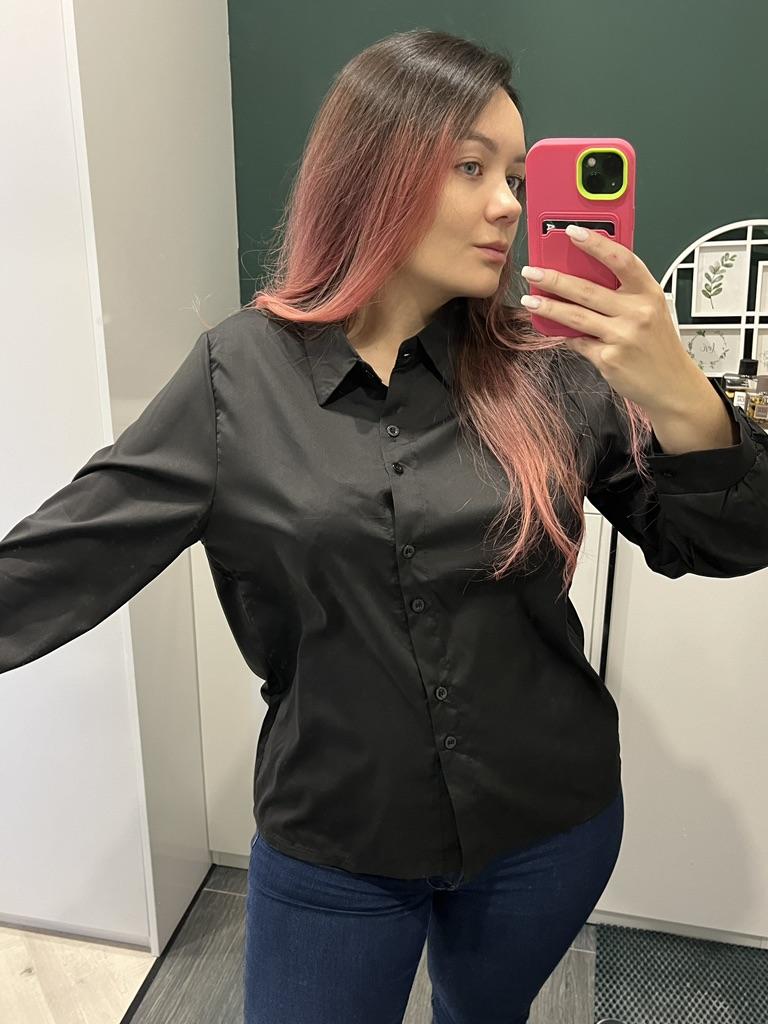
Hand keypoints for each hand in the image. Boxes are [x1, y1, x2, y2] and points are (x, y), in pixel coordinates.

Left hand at [520, 227, 702, 416]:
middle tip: (532, 271)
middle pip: (587, 290)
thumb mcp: (652, 310)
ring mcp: (622, 337)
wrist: (672, 384)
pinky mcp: (608, 359)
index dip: (596, 244)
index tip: (572, 232)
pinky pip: (578, 342)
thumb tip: (583, 277)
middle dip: (554, 279)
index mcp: (648, 293)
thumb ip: (625, 293)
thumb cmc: (658, 345)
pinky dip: (566, 335)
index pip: (621, 260)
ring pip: (576, 316)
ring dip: (548, 307)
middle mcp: (637, 312)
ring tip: (529, 299)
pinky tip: (554, 329)